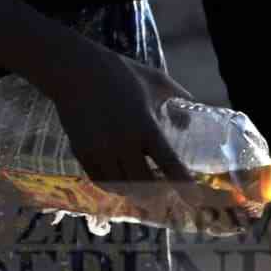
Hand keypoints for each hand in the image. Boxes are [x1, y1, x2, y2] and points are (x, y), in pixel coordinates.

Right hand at [40, 44, 218, 223]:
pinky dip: (114, 186)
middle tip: (166, 198)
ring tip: (145, 194)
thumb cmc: (120, 73)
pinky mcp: (83, 153)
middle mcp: (123, 143)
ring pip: (122, 187)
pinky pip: (101, 181)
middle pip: (145, 184)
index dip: (184, 185)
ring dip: (136, 194)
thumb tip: (188, 123)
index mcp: (145, 126)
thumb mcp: (155, 81)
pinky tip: (121, 183)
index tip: (194, 199)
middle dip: (158, 196)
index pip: (169, 164)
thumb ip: (177, 101)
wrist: (75, 71)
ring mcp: (101, 151)